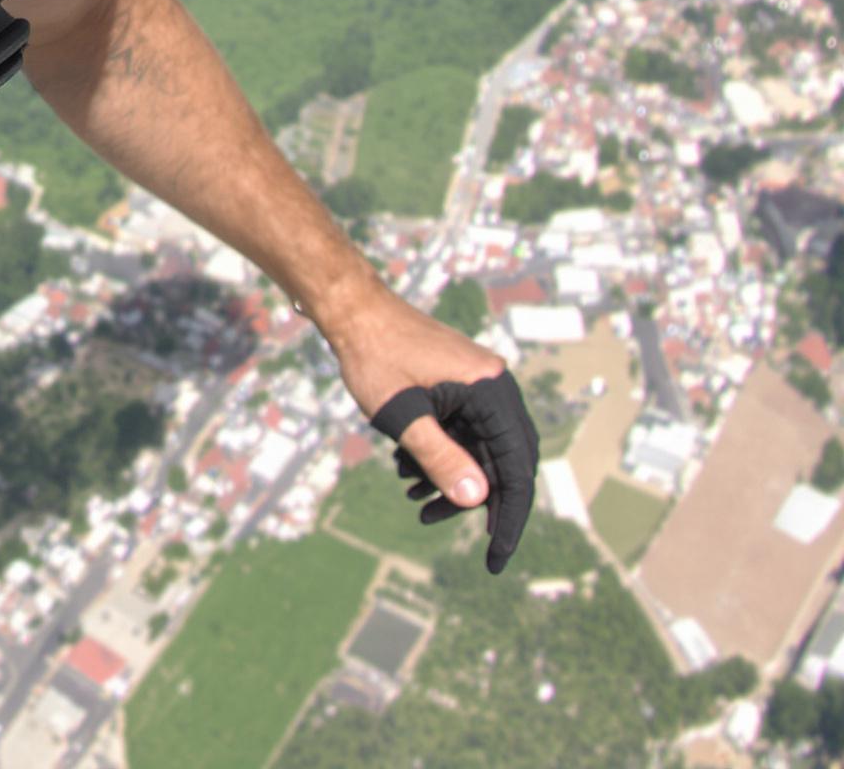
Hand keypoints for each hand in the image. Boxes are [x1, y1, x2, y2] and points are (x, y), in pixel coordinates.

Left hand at [326, 288, 538, 572]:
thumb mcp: (403, 415)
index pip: (515, 466)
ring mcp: (477, 382)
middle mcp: (493, 384)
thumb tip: (480, 501)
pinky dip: (442, 455)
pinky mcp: (460, 383)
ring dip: (451, 478)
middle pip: (502, 460)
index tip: (495, 557)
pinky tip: (409, 473)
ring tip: (413, 499)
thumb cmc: (374, 356)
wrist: (352, 309)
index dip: (509, 516)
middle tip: (436, 521)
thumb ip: (441, 459)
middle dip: (474, 500)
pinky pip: (464, 431)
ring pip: (479, 447)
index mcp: (489, 389)